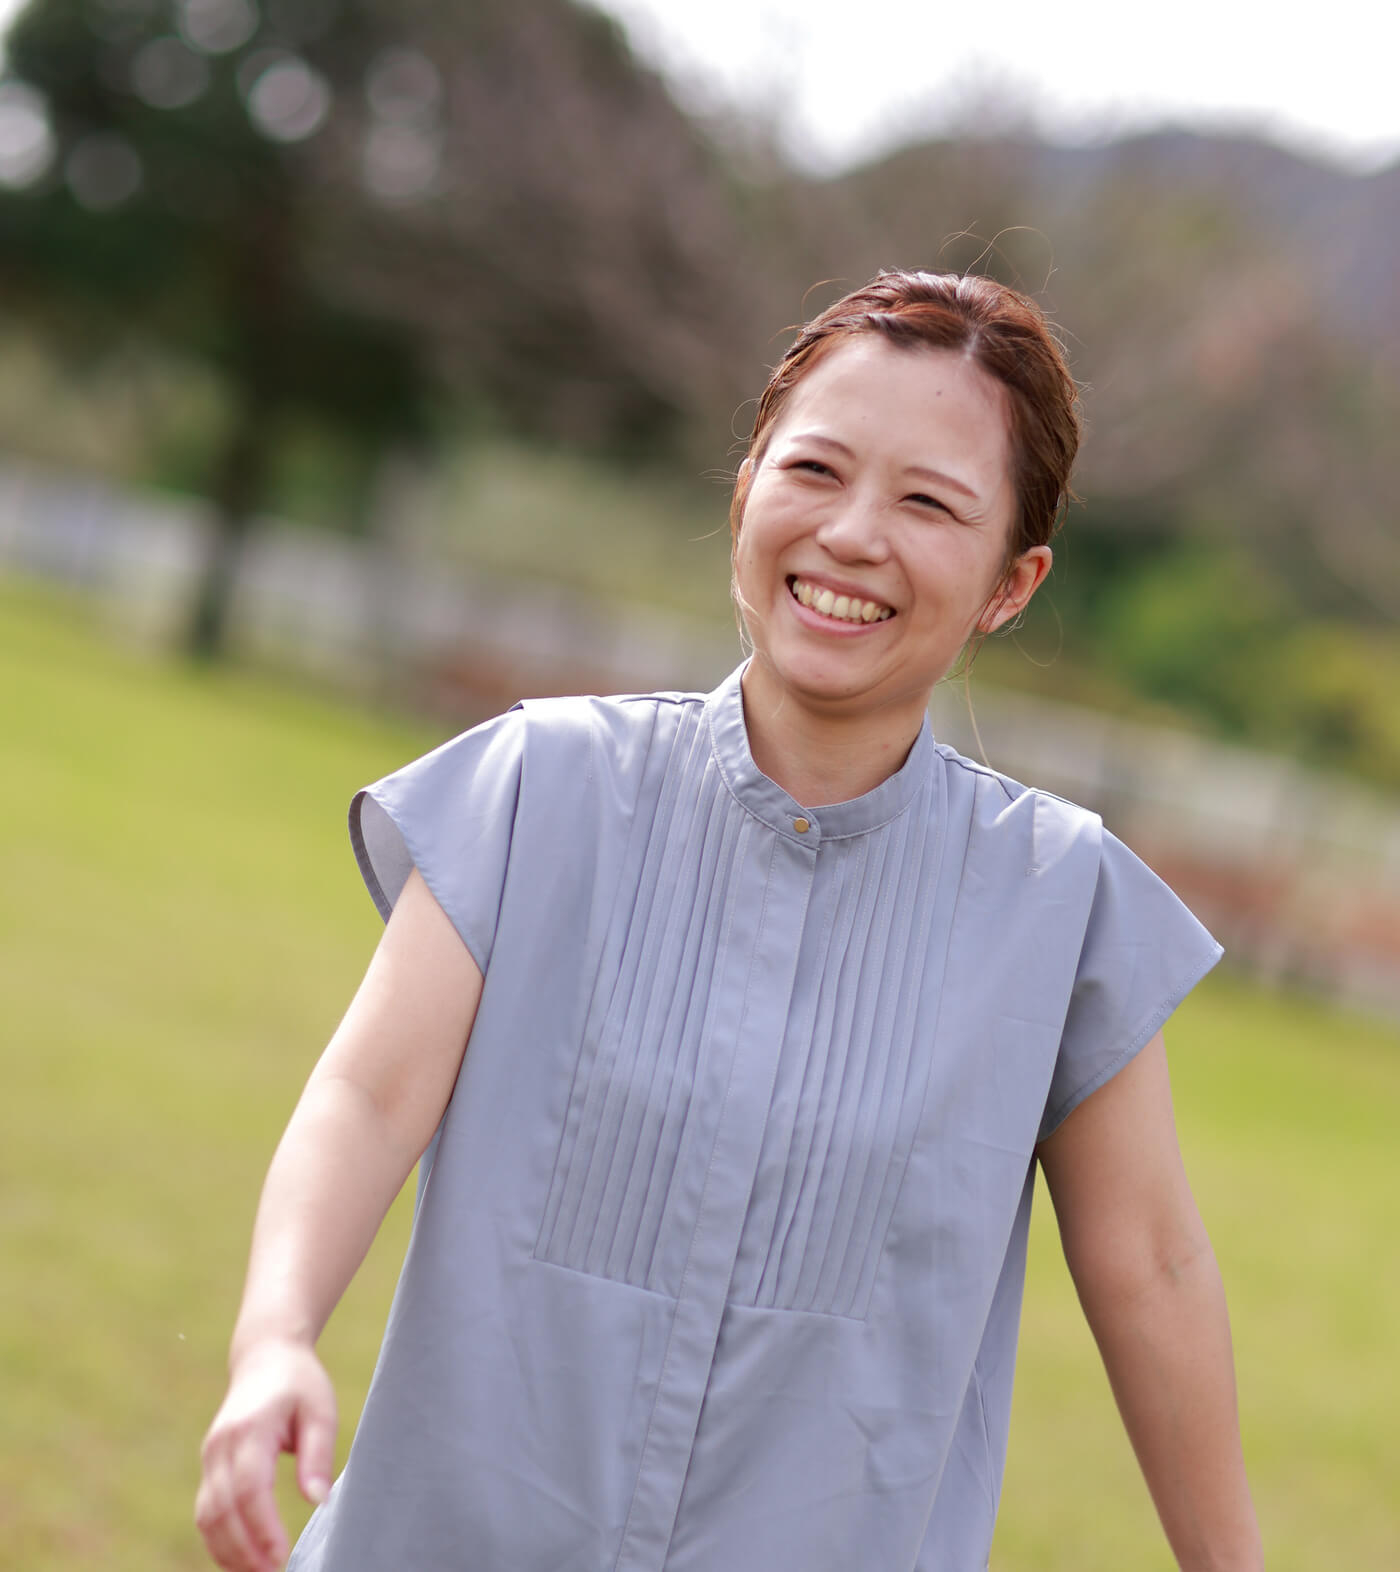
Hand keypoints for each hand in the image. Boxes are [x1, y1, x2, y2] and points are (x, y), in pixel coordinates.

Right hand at [195, 1338, 336, 1571]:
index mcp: (250, 1428)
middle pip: (222, 1510)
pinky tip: (243, 1561)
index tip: (282, 1556)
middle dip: (245, 1551)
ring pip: (207, 1517)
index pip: (250, 1488)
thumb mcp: (320, 1409)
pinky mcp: (209, 1467)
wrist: (265, 1357)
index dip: (263, 1527)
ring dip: (229, 1553)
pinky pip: (206, 1513)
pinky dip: (220, 1541)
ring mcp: (210, 1457)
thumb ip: (318, 1454)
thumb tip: (318, 1500)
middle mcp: (221, 1445)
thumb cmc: (300, 1384)